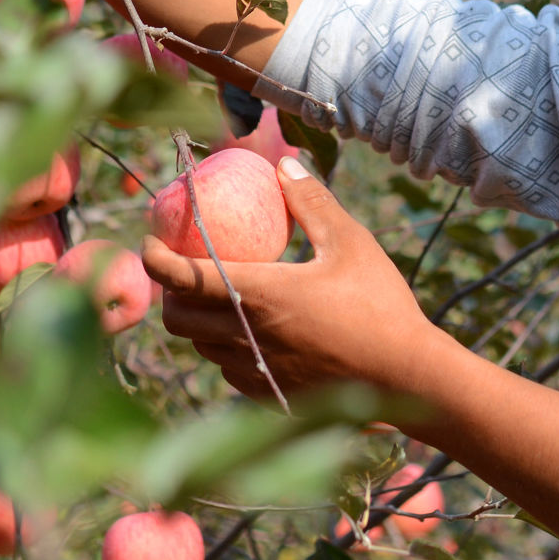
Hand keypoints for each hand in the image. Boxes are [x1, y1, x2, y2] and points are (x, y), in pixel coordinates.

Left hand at [141, 155, 448, 402]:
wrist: (408, 378)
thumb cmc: (381, 304)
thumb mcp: (350, 242)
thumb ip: (311, 201)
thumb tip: (283, 163)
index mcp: (260, 295)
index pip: (182, 279)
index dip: (155, 259)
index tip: (150, 242)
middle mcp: (247, 337)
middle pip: (178, 320)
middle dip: (170, 294)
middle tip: (185, 270)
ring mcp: (256, 372)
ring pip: (202, 347)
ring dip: (198, 323)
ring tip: (219, 298)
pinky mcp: (270, 397)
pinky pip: (229, 371)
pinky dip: (226, 349)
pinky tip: (252, 332)